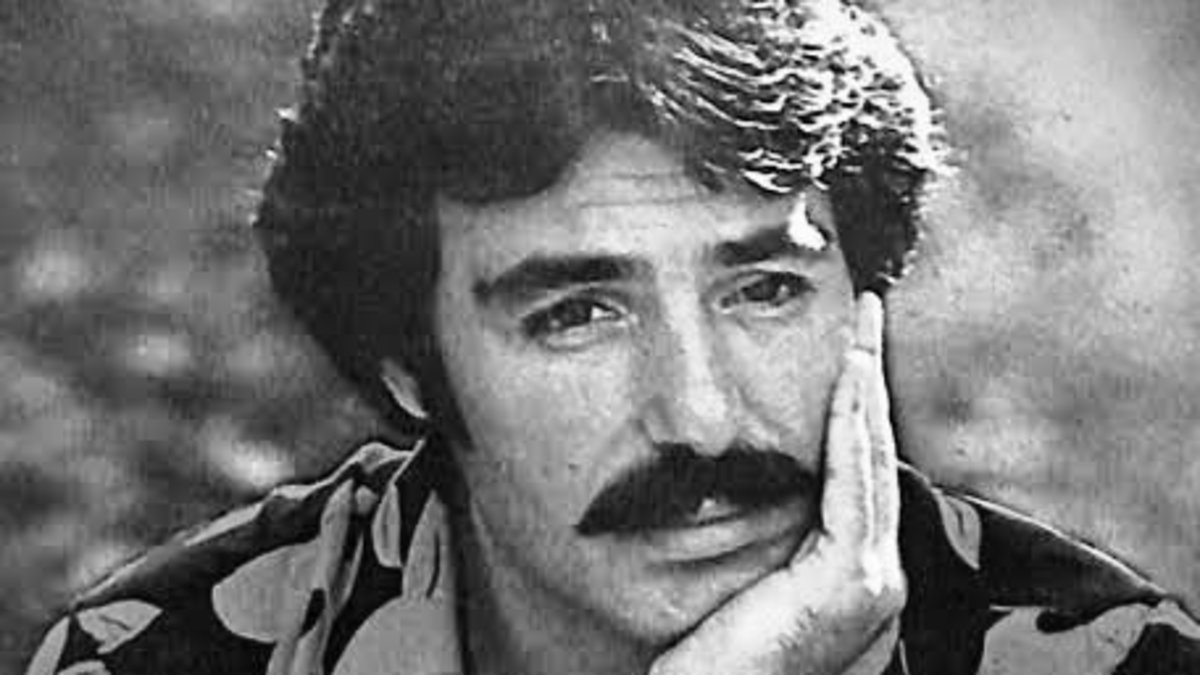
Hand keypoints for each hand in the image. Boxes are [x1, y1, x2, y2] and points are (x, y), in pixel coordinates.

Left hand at [649, 293, 904, 674]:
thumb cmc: (707, 651)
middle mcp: (876, 577)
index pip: (860, 472)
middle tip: (866, 319)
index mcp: (852, 573)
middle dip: (871, 382)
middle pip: (874, 456)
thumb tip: (746, 469)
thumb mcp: (742, 571)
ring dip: (865, 389)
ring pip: (871, 460)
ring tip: (860, 331)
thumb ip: (763, 527)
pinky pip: (853, 483)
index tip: (850, 351)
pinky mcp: (851, 582)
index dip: (859, 407)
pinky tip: (847, 380)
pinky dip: (851, 427)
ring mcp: (872, 583)